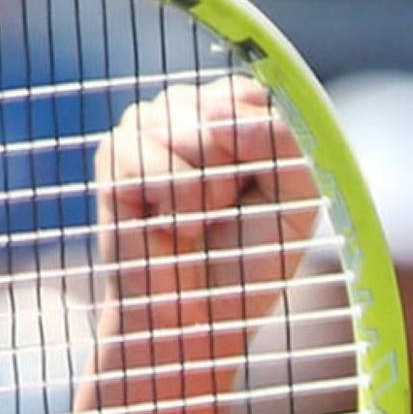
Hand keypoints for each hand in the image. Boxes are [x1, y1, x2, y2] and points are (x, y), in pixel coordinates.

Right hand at [95, 75, 317, 359]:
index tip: (265, 186)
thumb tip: (217, 118)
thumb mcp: (296, 202)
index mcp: (237, 112)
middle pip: (228, 108)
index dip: (268, 144)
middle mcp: (190, 108)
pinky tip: (170, 225)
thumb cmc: (247, 261)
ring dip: (209, 193)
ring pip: (198, 133)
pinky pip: (159, 160)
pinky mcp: (117, 153)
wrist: (196, 318)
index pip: (259, 95)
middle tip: (225, 211)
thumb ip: (284, 144)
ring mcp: (149, 125)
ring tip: (198, 220)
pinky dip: (177, 205)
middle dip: (240, 173)